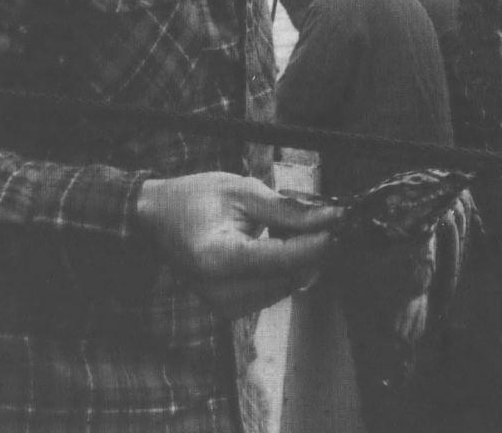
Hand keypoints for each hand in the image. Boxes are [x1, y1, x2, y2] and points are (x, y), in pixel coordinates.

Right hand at [137, 172, 342, 317]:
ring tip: (285, 228)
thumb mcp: (242, 192)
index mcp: (216, 258)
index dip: (318, 244)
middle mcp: (220, 291)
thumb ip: (289, 210)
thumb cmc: (196, 199)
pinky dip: (284, 269)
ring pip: (288, 286)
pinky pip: (275, 290)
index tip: (342, 225)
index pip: (281, 259)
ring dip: (300, 259)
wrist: (158, 220)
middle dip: (313, 249)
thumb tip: (332, 218)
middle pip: (289, 276)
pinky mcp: (231, 310)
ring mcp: (224, 306)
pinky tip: (273, 246)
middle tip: (321, 218)